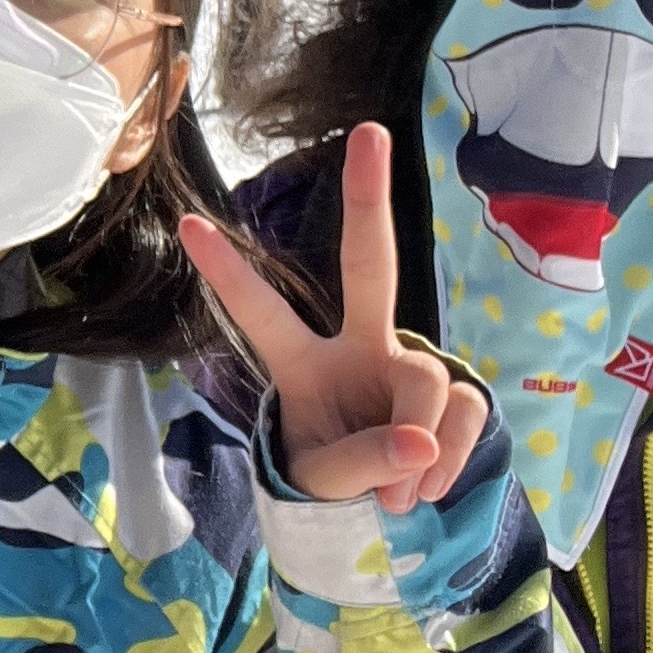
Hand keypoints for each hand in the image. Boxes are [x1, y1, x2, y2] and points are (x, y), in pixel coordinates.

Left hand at [178, 124, 484, 511]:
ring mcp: (407, 364)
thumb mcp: (326, 483)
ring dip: (421, 449)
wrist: (378, 519)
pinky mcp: (455, 391)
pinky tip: (431, 484)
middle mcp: (356, 347)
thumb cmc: (332, 484)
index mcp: (302, 365)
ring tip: (401, 497)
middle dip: (368, 199)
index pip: (261, 314)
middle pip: (369, 264)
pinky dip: (451, 457)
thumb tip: (421, 442)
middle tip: (369, 132)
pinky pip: (466, 410)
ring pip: (427, 381)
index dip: (228, 273)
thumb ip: (365, 462)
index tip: (186, 223)